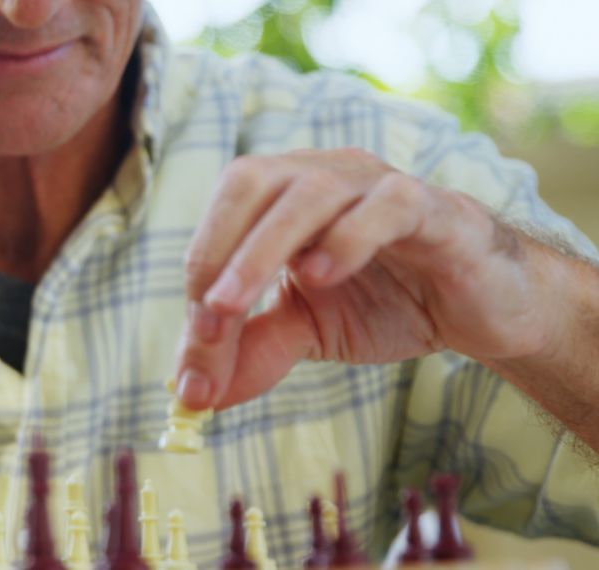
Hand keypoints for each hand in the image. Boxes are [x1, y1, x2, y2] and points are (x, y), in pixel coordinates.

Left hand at [175, 148, 566, 410]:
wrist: (483, 310)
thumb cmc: (389, 303)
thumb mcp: (308, 331)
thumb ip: (253, 350)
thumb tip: (193, 395)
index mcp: (284, 195)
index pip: (223, 219)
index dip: (199, 277)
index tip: (194, 349)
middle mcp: (324, 175)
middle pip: (251, 182)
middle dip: (217, 250)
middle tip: (205, 319)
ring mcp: (378, 184)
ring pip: (310, 191)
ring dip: (261, 250)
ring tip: (232, 307)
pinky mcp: (435, 208)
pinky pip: (387, 205)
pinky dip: (348, 237)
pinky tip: (320, 275)